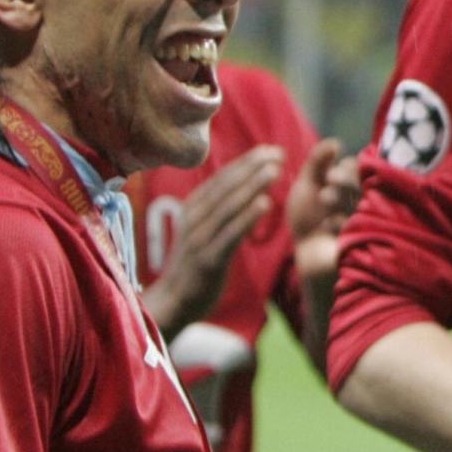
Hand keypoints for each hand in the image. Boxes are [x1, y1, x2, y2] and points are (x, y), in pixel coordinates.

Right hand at [142, 146, 282, 333]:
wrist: (173, 302)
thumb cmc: (195, 265)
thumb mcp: (205, 232)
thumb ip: (220, 211)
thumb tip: (245, 191)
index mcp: (194, 208)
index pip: (222, 179)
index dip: (246, 162)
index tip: (270, 149)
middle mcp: (195, 218)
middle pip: (226, 186)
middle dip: (253, 167)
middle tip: (278, 152)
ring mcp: (200, 238)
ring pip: (229, 205)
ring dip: (253, 185)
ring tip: (275, 169)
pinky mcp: (208, 259)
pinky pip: (230, 234)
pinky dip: (248, 216)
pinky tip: (266, 203)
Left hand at [286, 137, 359, 286]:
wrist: (305, 252)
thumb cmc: (308, 216)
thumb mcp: (309, 184)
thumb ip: (318, 162)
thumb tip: (335, 142)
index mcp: (356, 182)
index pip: (362, 170)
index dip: (348, 171)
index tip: (329, 174)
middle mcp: (368, 198)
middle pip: (366, 184)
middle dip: (346, 181)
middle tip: (328, 182)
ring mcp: (371, 220)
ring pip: (365, 203)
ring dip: (344, 199)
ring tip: (323, 199)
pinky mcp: (369, 240)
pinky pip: (364, 228)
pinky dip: (343, 224)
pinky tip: (327, 224)